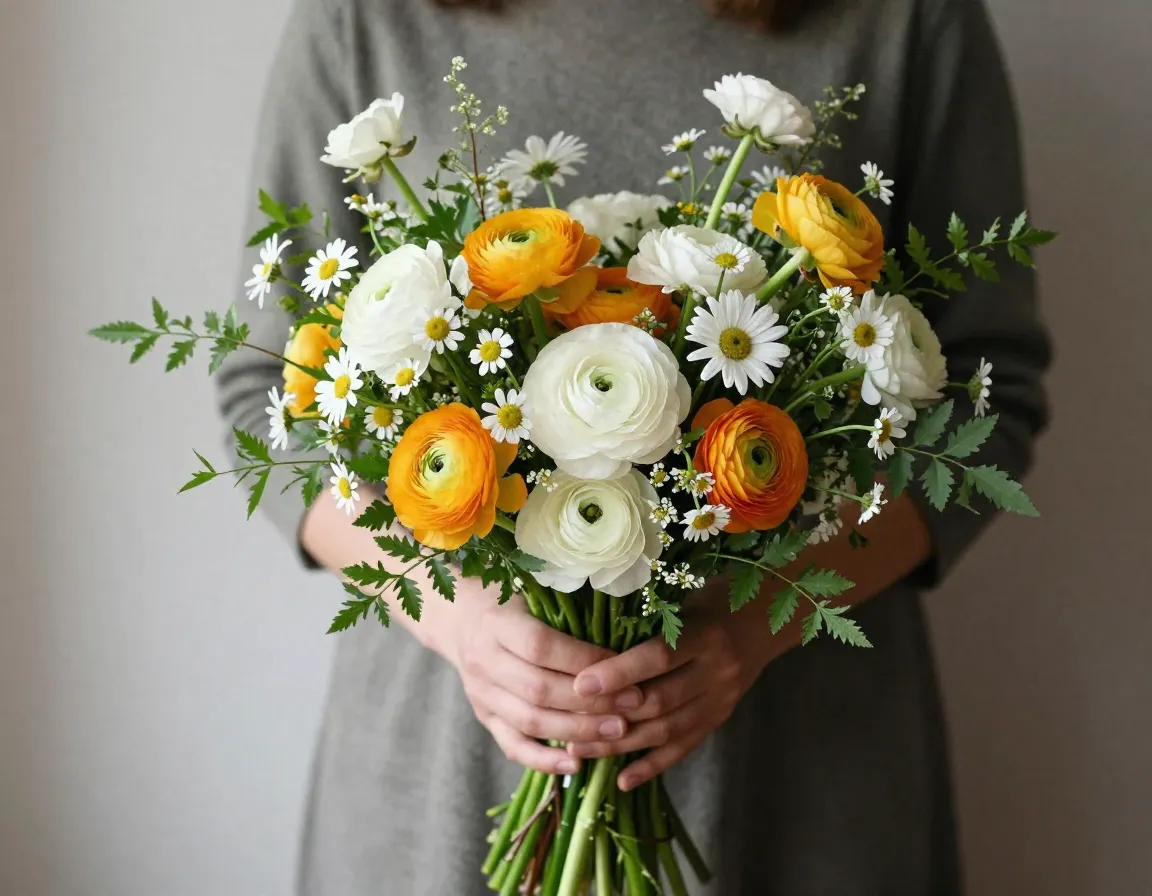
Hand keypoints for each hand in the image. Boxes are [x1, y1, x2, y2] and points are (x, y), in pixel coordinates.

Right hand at [449, 594, 644, 775]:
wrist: (463, 620)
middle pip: (538, 689)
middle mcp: (483, 660)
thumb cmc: (514, 603)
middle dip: (590, 701)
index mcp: (497, 623)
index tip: (622, 665)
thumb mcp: (534, 594)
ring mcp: (481, 694)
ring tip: (618, 731)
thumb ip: (568, 612)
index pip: (540, 646)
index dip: (582, 660)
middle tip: (632, 703)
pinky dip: (545, 760)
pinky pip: (513, 746)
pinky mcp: (485, 718)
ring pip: (530, 721)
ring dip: (577, 730)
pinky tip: (576, 765)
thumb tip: (622, 640)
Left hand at [568, 587, 790, 790]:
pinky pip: (683, 748)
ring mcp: (721, 699)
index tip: (580, 684)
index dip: (619, 673)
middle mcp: (717, 670)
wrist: (765, 618)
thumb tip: (590, 642)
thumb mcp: (684, 599)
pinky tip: (622, 780)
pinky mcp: (719, 718)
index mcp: (706, 633)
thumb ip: (648, 622)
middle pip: (660, 701)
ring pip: (666, 731)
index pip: (658, 658)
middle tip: (567, 722)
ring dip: (621, 745)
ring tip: (579, 750)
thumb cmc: (713, 599)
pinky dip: (651, 766)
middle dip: (611, 714)